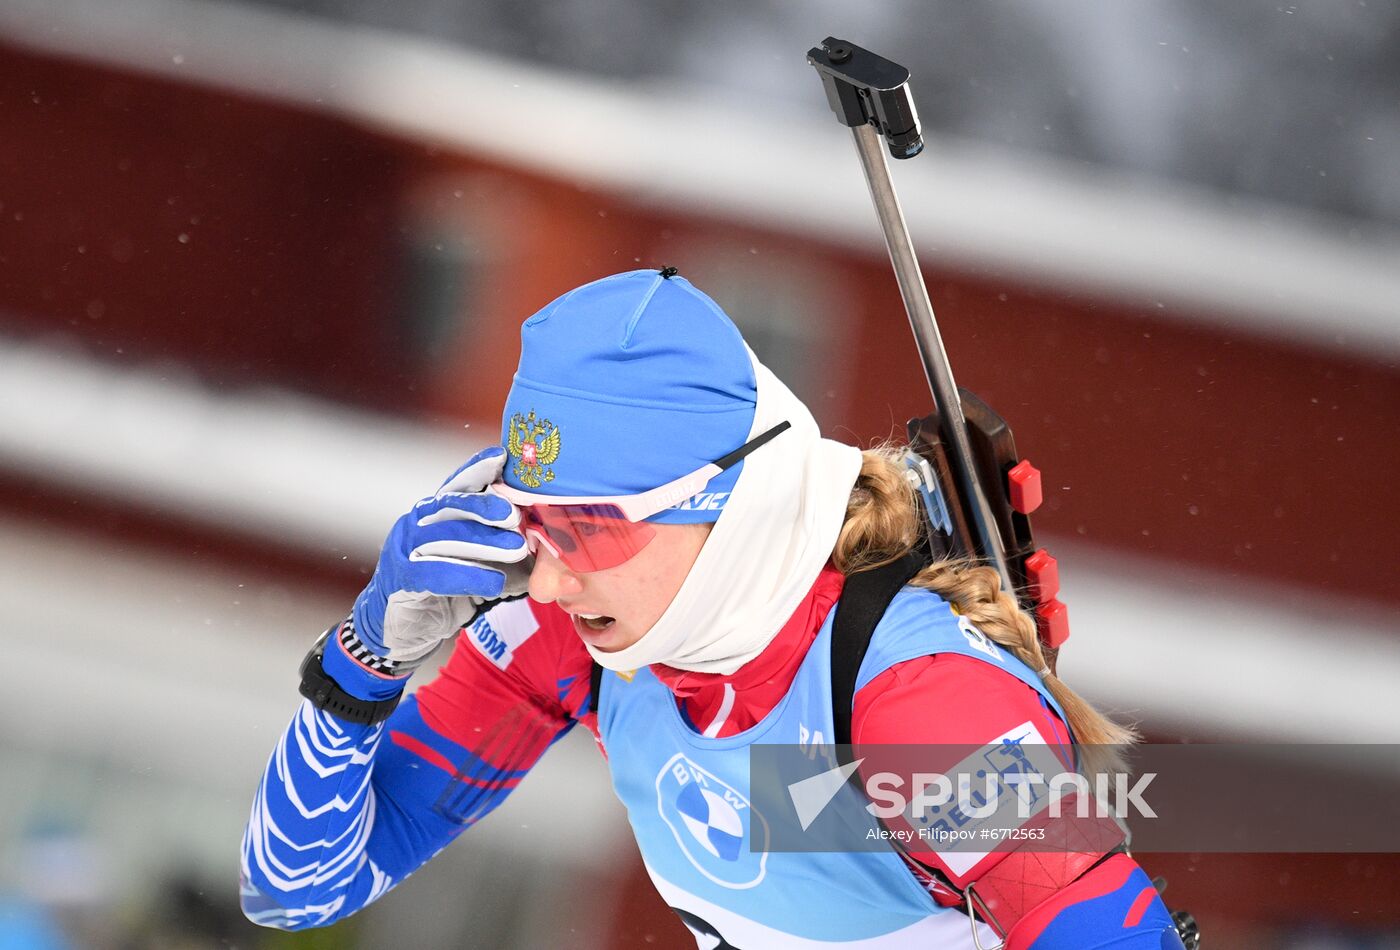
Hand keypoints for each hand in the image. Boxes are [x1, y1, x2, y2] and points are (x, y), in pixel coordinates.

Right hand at [352, 446, 529, 664]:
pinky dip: (465, 576)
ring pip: (444, 538)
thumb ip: (510, 551)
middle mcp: (419, 523)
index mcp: (438, 513)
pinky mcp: (401, 580)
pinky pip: (432, 574)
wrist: (407, 630)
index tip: (503, 457)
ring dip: (482, 543)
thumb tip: (554, 547)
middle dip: (484, 506)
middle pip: (451, 506)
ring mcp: (405, 550)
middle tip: (515, 515)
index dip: (478, 469)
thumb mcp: (484, 565)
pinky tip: (494, 584)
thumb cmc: (449, 591)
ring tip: (517, 549)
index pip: (459, 485)